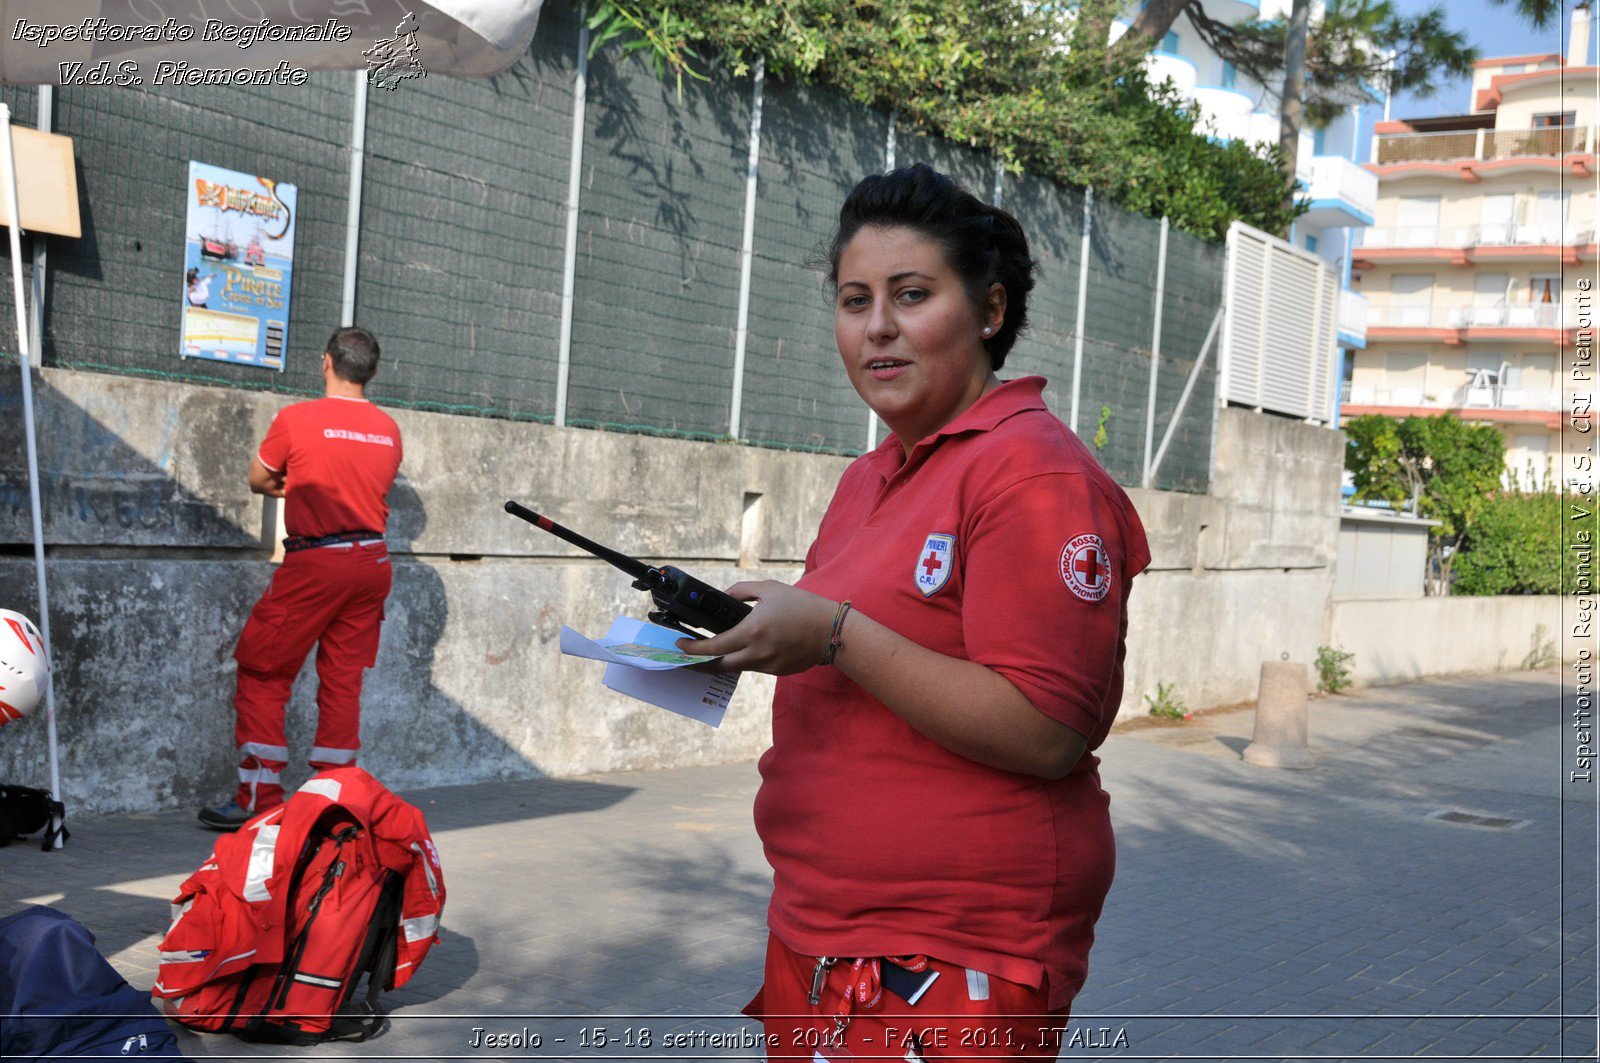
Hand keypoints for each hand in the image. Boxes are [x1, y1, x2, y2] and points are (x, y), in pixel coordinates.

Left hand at [674, 580, 837, 675]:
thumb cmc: (801, 605)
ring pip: (736, 667)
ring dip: (723, 660)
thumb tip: (722, 598)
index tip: (680, 645)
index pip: (713, 647)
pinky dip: (745, 659)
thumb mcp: (769, 589)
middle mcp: (757, 653)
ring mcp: (768, 665)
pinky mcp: (777, 671)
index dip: (692, 649)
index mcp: (752, 631)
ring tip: (713, 650)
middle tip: (687, 656)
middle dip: (698, 663)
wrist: (831, 630)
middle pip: (718, 666)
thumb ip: (741, 591)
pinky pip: (754, 667)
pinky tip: (745, 648)